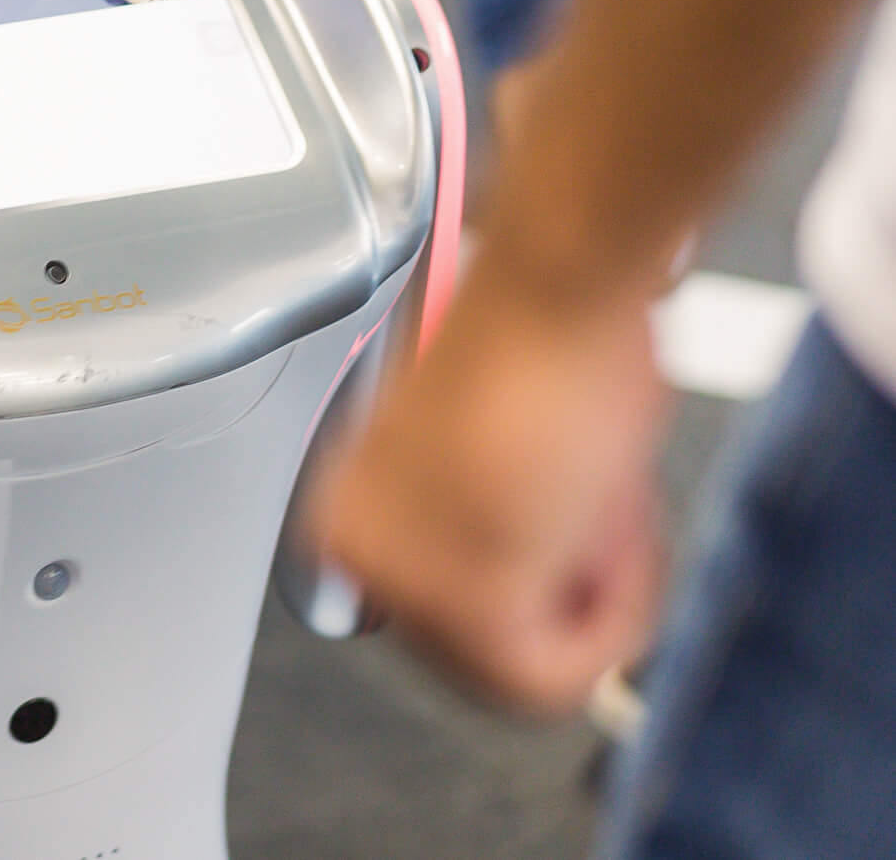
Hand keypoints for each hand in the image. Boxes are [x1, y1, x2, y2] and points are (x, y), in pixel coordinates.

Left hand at [308, 256, 670, 711]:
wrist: (558, 286)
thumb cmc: (544, 343)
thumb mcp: (507, 459)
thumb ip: (507, 531)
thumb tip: (544, 576)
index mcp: (348, 512)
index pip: (452, 620)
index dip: (544, 584)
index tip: (578, 526)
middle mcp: (353, 551)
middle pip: (490, 657)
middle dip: (574, 595)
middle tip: (604, 515)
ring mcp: (402, 582)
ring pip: (531, 678)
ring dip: (604, 601)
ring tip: (606, 505)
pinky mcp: (468, 603)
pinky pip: (560, 678)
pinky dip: (618, 616)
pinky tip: (613, 530)